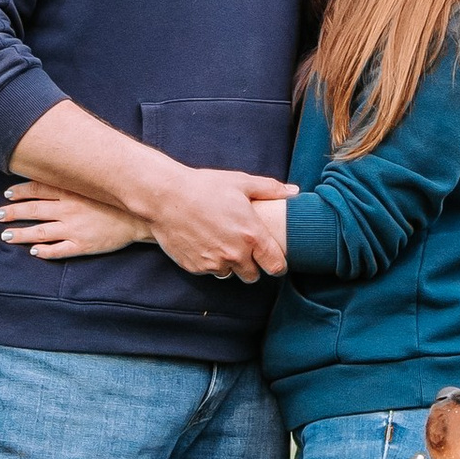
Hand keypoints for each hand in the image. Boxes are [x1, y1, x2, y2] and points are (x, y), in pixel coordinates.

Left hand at [0, 181, 149, 261]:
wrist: (140, 216)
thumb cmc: (117, 198)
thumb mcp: (95, 182)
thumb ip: (76, 179)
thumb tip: (57, 170)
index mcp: (71, 192)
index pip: (38, 190)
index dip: (20, 192)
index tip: (8, 194)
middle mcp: (69, 210)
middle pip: (33, 210)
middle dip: (12, 213)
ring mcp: (74, 229)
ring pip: (40, 232)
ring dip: (21, 234)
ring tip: (6, 235)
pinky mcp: (83, 246)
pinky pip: (59, 250)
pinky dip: (44, 251)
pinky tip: (34, 251)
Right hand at [146, 165, 295, 282]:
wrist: (165, 198)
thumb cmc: (205, 187)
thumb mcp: (241, 183)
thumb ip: (270, 189)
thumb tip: (294, 192)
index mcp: (252, 235)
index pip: (276, 265)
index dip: (277, 264)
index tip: (274, 259)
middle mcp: (236, 254)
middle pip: (253, 276)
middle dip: (252, 265)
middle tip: (245, 248)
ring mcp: (214, 263)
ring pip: (230, 274)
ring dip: (230, 264)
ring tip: (221, 242)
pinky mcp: (196, 267)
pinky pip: (210, 271)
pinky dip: (210, 262)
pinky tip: (204, 242)